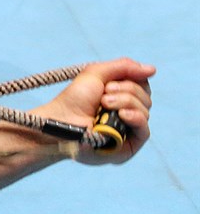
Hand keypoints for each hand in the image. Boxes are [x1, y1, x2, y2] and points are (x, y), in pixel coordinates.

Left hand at [36, 58, 154, 165]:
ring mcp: (128, 131)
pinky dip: (136, 118)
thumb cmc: (74, 99)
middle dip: (126, 91)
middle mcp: (127, 114)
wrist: (61, 119)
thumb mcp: (97, 74)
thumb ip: (123, 67)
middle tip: (103, 96)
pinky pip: (145, 131)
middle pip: (146, 98)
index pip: (143, 86)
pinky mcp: (127, 146)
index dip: (132, 80)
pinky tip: (122, 114)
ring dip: (125, 102)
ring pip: (145, 111)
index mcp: (122, 98)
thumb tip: (153, 70)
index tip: (110, 83)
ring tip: (104, 104)